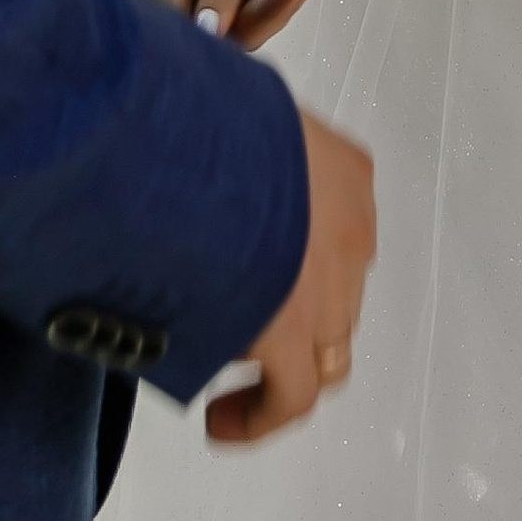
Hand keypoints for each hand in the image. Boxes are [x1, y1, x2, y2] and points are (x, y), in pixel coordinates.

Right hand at [208, 106, 376, 445]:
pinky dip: (260, 416)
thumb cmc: (191, 104)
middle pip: (333, 291)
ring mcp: (328, 287)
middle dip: (287, 311)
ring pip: (323, 349)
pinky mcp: (292, 334)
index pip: (335, 229)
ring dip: (281, 368)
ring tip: (228, 387)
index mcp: (344, 171)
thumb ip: (219, 133)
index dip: (292, 254)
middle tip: (229, 320)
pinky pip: (291, 398)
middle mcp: (350, 232)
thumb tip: (171, 137)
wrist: (184, 139)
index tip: (244, 264)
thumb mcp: (223, 98)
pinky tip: (222, 422)